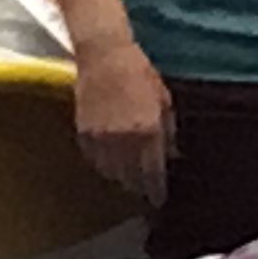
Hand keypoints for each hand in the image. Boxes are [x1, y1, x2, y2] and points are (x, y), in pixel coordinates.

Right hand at [72, 36, 174, 202]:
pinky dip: (104, 165)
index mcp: (148, 131)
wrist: (104, 57)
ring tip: (131, 182)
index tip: (160, 201)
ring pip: (111, 172)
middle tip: (146, 193)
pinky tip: (112, 165)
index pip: (152, 173)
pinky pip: (94, 160)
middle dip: (140, 187)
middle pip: (131, 178)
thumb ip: (168, 131)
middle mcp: (123, 139)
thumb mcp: (165, 100)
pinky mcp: (83, 133)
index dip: (156, 191)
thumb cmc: (140, 74)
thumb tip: (174, 157)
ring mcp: (100, 137)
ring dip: (121, 179)